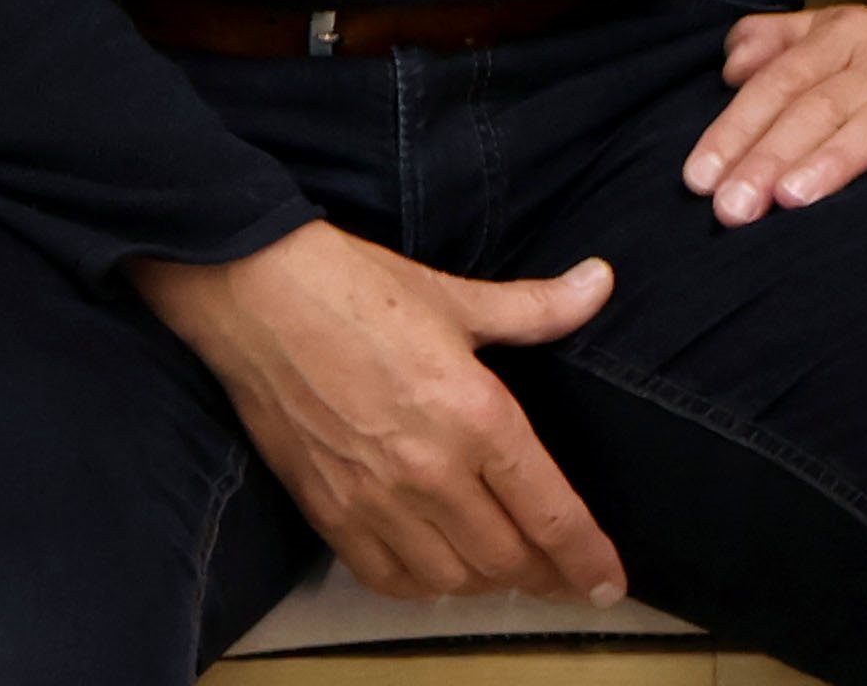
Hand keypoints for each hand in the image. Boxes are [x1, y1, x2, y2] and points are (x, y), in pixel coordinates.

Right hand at [135, 223, 628, 605]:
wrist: (258, 297)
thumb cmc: (357, 290)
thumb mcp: (457, 298)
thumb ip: (537, 308)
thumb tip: (599, 282)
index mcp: (476, 416)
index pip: (549, 511)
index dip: (585, 558)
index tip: (607, 584)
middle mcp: (432, 470)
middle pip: (506, 557)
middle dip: (545, 575)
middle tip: (563, 576)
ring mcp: (377, 499)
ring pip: (452, 578)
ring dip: (486, 582)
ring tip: (505, 569)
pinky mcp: (329, 512)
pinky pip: (388, 578)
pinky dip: (422, 584)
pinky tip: (438, 569)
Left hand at [684, 4, 866, 223]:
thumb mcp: (835, 41)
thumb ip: (776, 44)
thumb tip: (728, 66)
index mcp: (844, 34)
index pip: (779, 82)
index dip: (735, 130)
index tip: (699, 179)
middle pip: (819, 106)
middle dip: (770, 158)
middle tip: (733, 209)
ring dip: (832, 161)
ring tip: (791, 201)